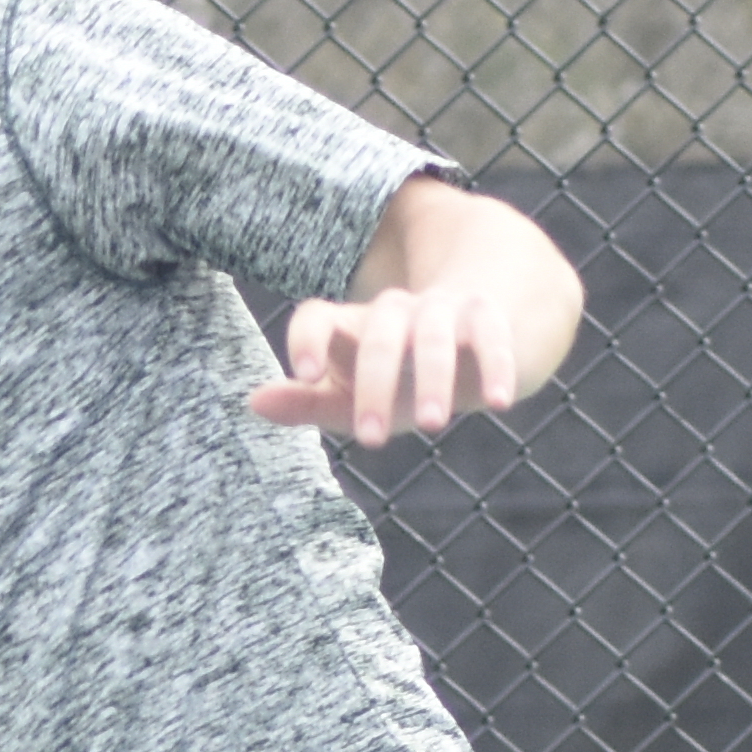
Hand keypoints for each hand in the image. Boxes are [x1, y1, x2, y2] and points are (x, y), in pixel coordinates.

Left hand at [249, 283, 535, 445]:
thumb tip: (252, 402)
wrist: (471, 326)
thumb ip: (307, 402)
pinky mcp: (486, 318)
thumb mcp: (351, 391)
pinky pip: (491, 338)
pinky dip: (496, 366)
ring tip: (433, 425)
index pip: (318, 317)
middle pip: (381, 335)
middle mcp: (395, 312)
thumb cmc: (399, 375)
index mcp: (352, 326)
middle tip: (371, 440)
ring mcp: (442, 311)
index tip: (305, 373)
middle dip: (375, 385)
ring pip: (435, 335)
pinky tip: (500, 402)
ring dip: (433, 378)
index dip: (308, 339)